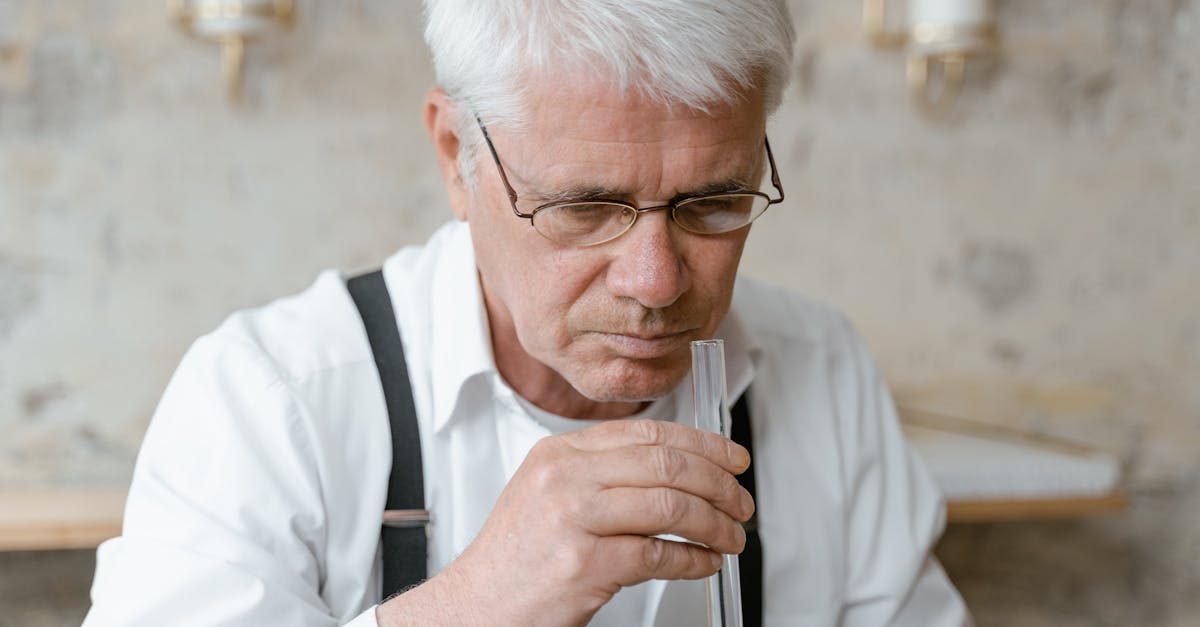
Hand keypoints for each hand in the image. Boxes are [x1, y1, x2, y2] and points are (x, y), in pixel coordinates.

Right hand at [376, 419, 753, 625]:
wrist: (477, 605)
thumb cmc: (517, 557)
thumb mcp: (548, 493)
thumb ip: (603, 473)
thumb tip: (677, 469)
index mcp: (560, 453)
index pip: (648, 433)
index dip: (702, 444)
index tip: (731, 458)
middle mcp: (566, 477)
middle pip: (667, 465)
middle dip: (718, 484)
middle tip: (740, 502)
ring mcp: (574, 518)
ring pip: (671, 507)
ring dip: (715, 523)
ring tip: (731, 537)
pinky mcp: (584, 564)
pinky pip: (660, 555)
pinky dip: (695, 560)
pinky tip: (704, 563)